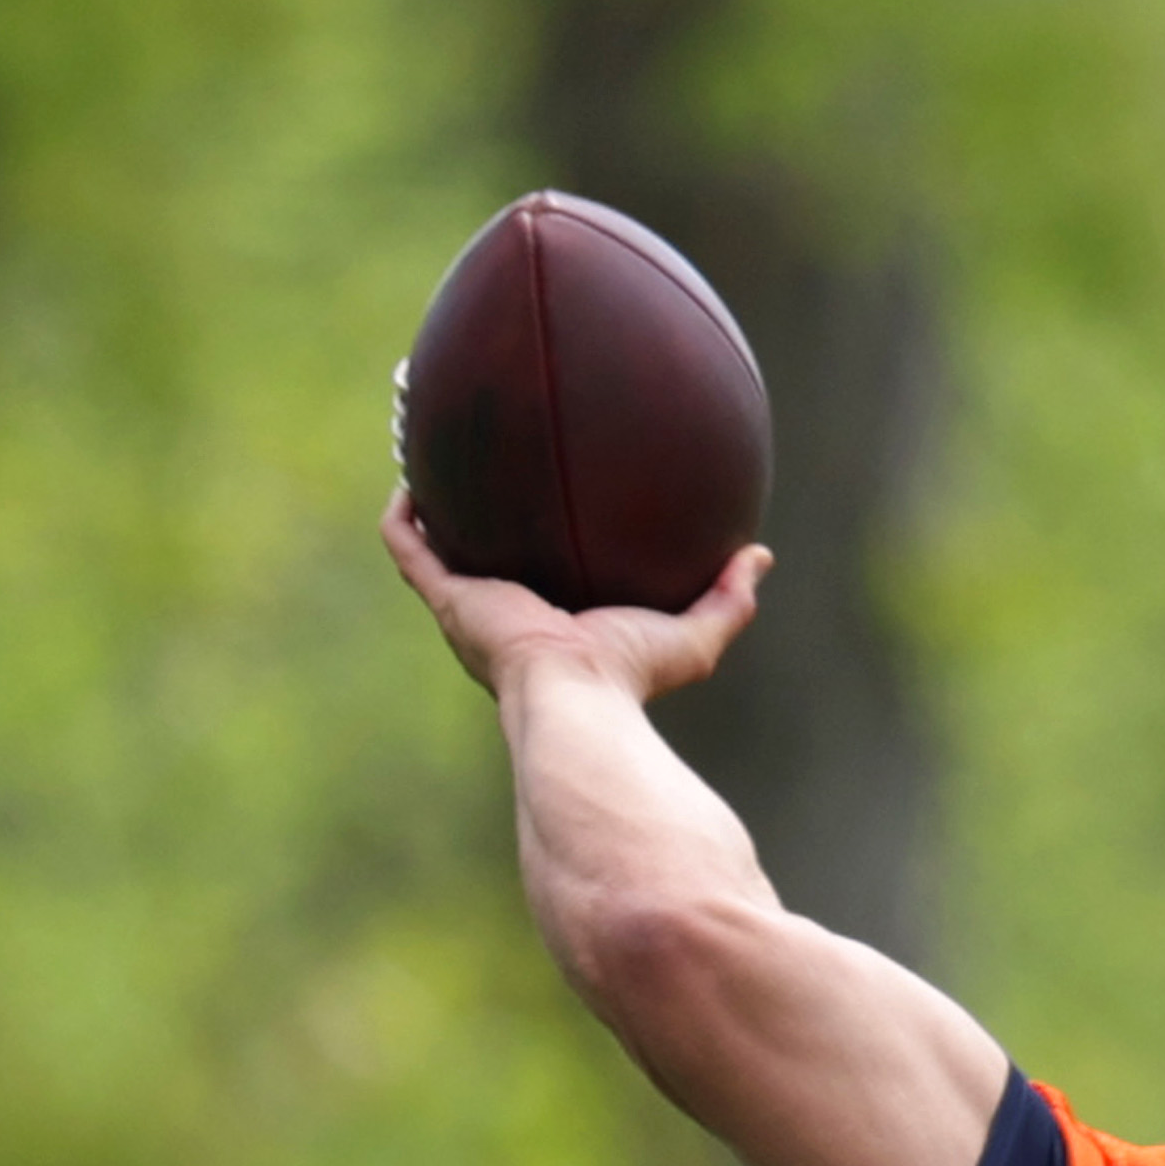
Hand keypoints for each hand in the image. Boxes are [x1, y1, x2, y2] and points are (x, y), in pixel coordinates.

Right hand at [383, 488, 770, 706]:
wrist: (579, 697)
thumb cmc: (632, 678)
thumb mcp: (692, 635)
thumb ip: (729, 600)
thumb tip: (760, 556)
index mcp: (550, 631)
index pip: (540, 589)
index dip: (537, 558)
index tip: (546, 519)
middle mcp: (503, 621)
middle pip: (481, 570)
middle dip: (475, 532)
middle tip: (480, 483)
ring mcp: (469, 610)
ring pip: (435, 555)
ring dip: (428, 516)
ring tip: (428, 468)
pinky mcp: (449, 598)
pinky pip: (410, 550)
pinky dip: (404, 519)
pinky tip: (409, 481)